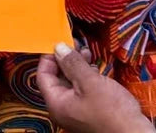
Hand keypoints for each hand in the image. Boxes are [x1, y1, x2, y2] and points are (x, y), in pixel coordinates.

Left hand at [37, 44, 154, 132]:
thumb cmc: (112, 112)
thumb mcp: (90, 82)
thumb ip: (72, 63)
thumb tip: (58, 47)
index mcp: (57, 104)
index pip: (43, 75)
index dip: (50, 57)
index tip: (60, 43)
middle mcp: (64, 108)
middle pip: (57, 77)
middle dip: (66, 59)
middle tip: (76, 45)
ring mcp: (78, 111)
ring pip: (72, 82)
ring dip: (78, 65)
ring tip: (87, 53)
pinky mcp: (92, 111)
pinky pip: (83, 89)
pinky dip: (87, 76)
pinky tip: (95, 68)